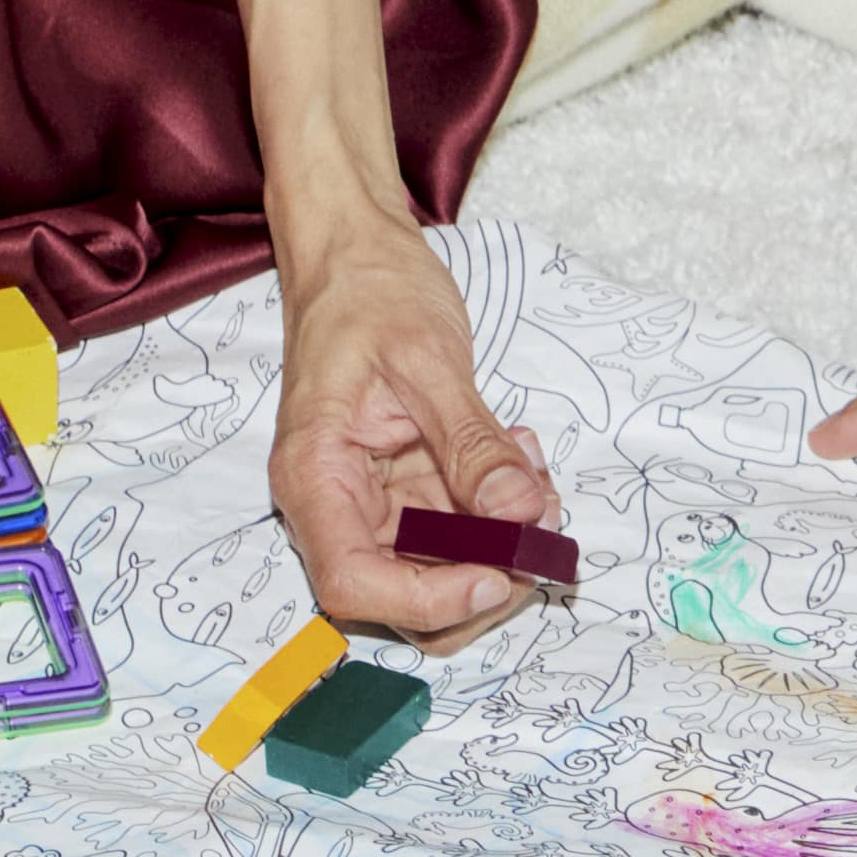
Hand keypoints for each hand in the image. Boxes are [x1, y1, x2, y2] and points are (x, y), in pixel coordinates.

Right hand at [270, 232, 557, 642]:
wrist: (355, 256)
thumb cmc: (369, 293)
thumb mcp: (428, 360)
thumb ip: (472, 444)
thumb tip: (521, 514)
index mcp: (314, 476)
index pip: (353, 582)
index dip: (429, 600)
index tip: (499, 576)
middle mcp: (335, 504)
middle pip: (402, 595)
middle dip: (483, 574)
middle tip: (542, 517)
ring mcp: (373, 501)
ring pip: (439, 570)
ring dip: (501, 541)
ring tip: (533, 471)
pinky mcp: (406, 490)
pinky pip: (456, 530)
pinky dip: (499, 510)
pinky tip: (519, 457)